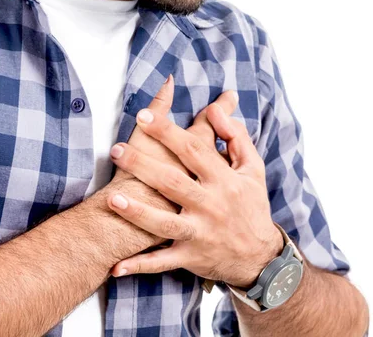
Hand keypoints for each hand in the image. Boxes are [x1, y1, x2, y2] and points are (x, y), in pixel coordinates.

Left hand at [101, 75, 237, 256]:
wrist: (260, 256)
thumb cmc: (252, 205)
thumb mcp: (253, 168)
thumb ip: (235, 135)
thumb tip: (216, 108)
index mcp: (224, 181)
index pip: (193, 150)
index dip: (168, 132)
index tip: (144, 116)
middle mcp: (211, 206)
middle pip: (172, 182)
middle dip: (142, 165)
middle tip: (116, 149)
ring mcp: (200, 233)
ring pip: (164, 223)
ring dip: (137, 213)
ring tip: (112, 198)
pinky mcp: (190, 257)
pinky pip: (162, 262)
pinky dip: (140, 265)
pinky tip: (115, 266)